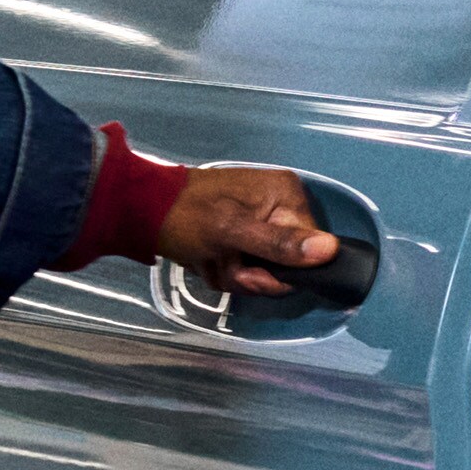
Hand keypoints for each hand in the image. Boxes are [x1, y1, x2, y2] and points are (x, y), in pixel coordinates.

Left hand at [155, 165, 337, 300]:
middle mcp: (280, 205)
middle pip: (284, 264)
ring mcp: (260, 218)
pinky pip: (246, 264)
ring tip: (207, 259)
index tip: (245, 270)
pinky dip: (223, 268)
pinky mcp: (242, 230)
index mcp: (286, 195)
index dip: (277, 271)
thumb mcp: (233, 233)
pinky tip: (204, 258)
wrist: (140, 210)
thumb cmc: (186, 217)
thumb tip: (331, 250)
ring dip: (231, 273)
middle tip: (220, 263)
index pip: (310, 251)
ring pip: (261, 269)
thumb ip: (280, 245)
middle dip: (248, 274)